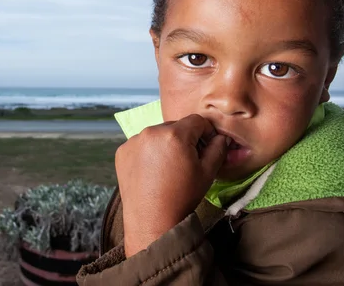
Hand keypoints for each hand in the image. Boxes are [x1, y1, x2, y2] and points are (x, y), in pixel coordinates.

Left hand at [115, 114, 227, 256]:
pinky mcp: (122, 152)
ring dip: (165, 144)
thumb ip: (218, 149)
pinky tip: (152, 171)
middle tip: (187, 160)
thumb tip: (221, 136)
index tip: (206, 146)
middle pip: (175, 126)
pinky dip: (148, 152)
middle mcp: (151, 132)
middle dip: (184, 138)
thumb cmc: (183, 197)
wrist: (152, 221)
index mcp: (174, 135)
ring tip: (168, 167)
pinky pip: (141, 144)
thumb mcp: (207, 173)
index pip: (196, 121)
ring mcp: (134, 141)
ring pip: (157, 134)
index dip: (206, 132)